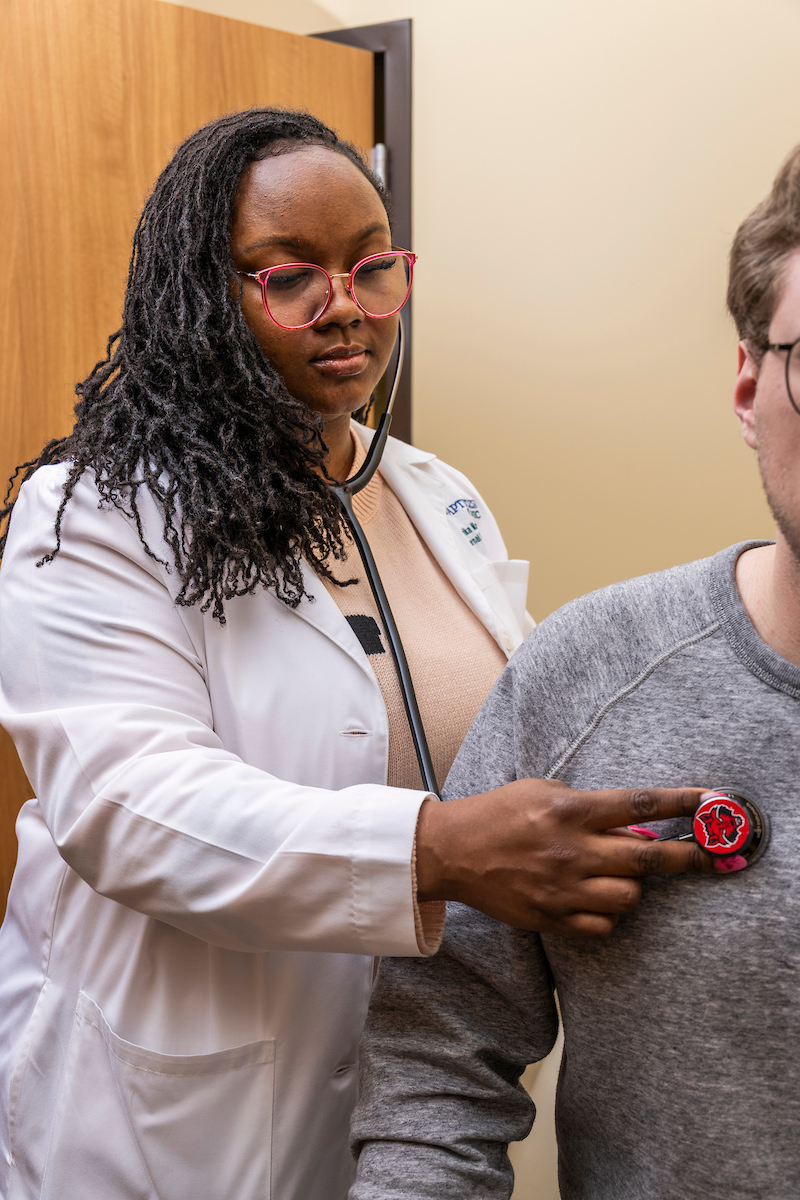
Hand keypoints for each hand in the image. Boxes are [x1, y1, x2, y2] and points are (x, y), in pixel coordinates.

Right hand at [415, 779, 712, 938]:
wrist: (452, 851)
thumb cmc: (498, 814)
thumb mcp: (543, 791)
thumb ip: (589, 806)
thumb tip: (634, 825)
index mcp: (570, 811)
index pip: (640, 805)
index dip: (681, 803)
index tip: (709, 802)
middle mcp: (571, 850)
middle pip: (647, 858)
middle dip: (686, 856)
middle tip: (707, 856)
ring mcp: (562, 888)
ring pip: (629, 897)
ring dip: (635, 886)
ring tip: (621, 875)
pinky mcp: (551, 917)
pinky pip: (602, 927)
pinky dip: (608, 916)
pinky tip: (596, 900)